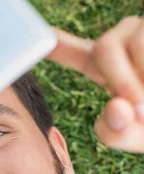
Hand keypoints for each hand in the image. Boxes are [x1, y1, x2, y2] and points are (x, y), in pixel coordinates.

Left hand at [46, 16, 143, 152]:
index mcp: (111, 68)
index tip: (40, 35)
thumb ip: (113, 133)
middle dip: (120, 79)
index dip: (59, 45)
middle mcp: (128, 42)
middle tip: (140, 107)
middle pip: (103, 45)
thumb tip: (116, 107)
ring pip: (136, 41)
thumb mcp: (134, 137)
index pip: (80, 54)